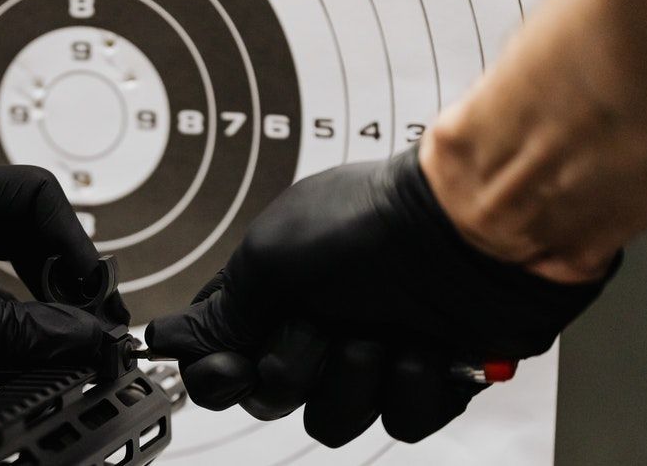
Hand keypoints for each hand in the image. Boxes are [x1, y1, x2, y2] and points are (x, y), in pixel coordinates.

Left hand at [0, 166, 125, 457]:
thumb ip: (7, 320)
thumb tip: (76, 335)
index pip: (27, 200)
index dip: (67, 239)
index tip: (88, 285)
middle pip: (26, 257)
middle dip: (67, 288)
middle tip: (100, 324)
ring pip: (12, 312)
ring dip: (48, 335)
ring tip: (85, 358)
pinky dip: (21, 366)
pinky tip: (47, 376)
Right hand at [145, 147, 617, 446]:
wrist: (474, 228)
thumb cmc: (373, 222)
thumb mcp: (270, 256)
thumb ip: (222, 311)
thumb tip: (173, 339)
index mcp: (274, 296)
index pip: (221, 359)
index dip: (221, 375)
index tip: (235, 365)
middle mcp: (317, 327)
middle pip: (274, 397)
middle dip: (297, 369)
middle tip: (322, 326)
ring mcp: (370, 355)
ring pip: (335, 421)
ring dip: (357, 379)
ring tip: (383, 331)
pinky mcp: (424, 380)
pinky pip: (401, 423)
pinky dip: (411, 386)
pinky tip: (424, 345)